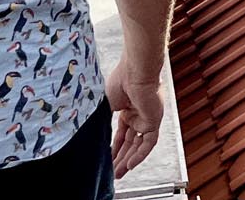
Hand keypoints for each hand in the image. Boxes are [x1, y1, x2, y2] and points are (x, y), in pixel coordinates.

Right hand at [106, 58, 163, 178]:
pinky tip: (129, 165)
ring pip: (139, 144)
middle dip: (121, 158)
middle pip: (130, 142)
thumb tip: (90, 135)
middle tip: (113, 172)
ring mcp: (147, 117)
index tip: (107, 158)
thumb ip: (101, 120)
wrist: (135, 70)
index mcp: (128, 108)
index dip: (115, 147)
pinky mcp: (154, 120)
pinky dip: (139, 154)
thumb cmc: (120, 80)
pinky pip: (148, 142)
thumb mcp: (105, 104)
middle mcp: (138, 114)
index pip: (122, 133)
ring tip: (118, 173)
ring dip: (129, 160)